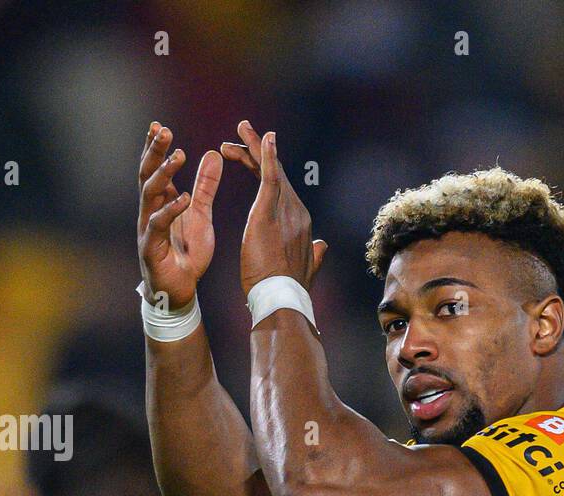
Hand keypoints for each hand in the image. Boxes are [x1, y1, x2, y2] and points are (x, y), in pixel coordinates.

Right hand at [137, 121, 222, 310]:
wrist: (180, 289)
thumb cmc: (187, 252)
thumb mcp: (201, 214)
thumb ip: (206, 186)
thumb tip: (214, 154)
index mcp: (161, 201)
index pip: (154, 168)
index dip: (155, 147)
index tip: (158, 125)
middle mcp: (150, 210)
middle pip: (147, 174)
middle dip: (154, 152)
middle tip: (163, 130)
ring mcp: (148, 228)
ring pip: (149, 194)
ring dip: (163, 174)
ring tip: (178, 157)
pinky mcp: (151, 247)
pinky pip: (159, 224)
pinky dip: (171, 209)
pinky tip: (184, 198)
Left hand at [220, 121, 326, 296]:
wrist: (282, 299)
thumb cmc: (287, 290)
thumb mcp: (303, 269)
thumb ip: (314, 256)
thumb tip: (322, 246)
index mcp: (301, 222)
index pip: (281, 189)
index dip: (266, 171)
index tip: (250, 159)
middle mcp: (297, 211)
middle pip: (276, 174)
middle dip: (258, 152)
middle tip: (242, 132)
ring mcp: (286, 210)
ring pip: (270, 170)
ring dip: (255, 147)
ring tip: (241, 128)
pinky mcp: (270, 211)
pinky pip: (270, 176)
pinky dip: (266, 155)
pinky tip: (263, 137)